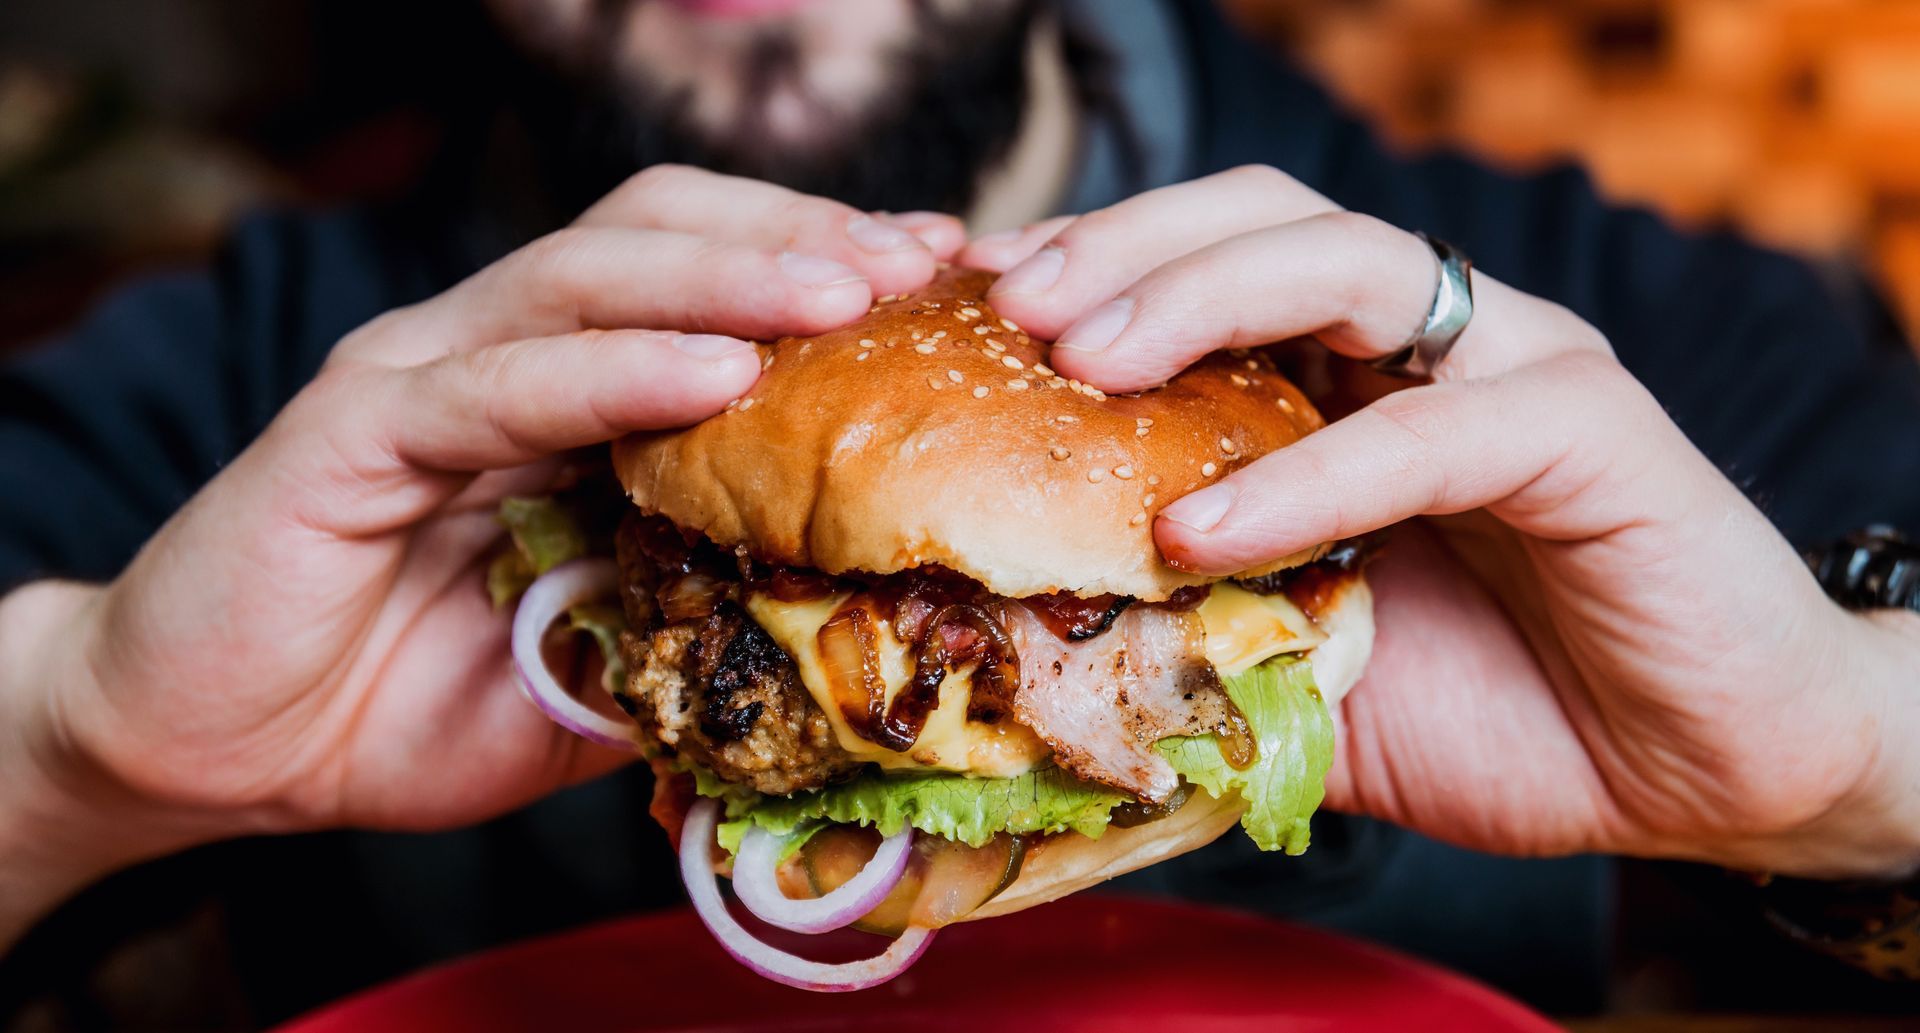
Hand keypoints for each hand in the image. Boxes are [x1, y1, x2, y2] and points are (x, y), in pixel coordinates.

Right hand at [0, 166, 963, 943]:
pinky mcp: (354, 428)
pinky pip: (500, 381)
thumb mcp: (599, 664)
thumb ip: (694, 614)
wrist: (220, 749)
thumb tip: (850, 610)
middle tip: (923, 266)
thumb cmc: (409, 701)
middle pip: (661, 231)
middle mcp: (496, 352)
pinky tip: (715, 374)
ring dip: (729, 276)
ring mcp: (422, 375)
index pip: (705, 281)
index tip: (949, 286)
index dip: (823, 267)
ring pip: (588, 276)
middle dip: (801, 238)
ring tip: (849, 293)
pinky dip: (611, 370)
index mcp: (563, 392)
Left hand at [963, 166, 1919, 878]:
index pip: (1208, 267)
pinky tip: (1202, 525)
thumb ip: (1196, 640)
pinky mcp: (1591, 432)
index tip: (969, 306)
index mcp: (1356, 374)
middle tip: (1013, 307)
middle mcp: (1433, 343)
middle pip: (1264, 219)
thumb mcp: (1304, 673)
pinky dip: (1309, 474)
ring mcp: (1517, 367)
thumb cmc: (1502, 710)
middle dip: (1125, 247)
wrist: (1695, 775)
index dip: (1089, 269)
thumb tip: (1032, 659)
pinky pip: (1433, 429)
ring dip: (1200, 298)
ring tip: (1084, 364)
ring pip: (1349, 263)